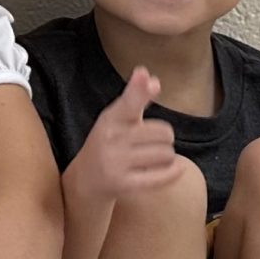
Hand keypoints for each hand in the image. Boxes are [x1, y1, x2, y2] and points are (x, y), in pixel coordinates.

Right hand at [67, 69, 183, 204]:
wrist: (85, 180)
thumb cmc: (108, 143)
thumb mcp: (117, 119)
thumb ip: (136, 99)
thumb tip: (154, 79)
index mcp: (109, 120)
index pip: (127, 104)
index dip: (137, 90)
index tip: (144, 74)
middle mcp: (111, 140)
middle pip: (163, 133)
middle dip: (164, 138)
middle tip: (153, 142)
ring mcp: (117, 163)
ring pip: (166, 155)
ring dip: (167, 157)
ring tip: (154, 158)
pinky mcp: (125, 184)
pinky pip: (163, 176)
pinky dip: (174, 171)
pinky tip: (173, 168)